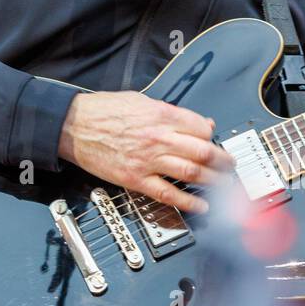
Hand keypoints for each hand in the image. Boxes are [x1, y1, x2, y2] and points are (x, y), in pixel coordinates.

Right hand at [57, 90, 234, 213]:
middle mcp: (158, 138)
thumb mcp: (140, 100)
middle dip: (223, 160)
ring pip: (191, 172)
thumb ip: (171, 111)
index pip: (201, 128)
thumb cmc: (103, 111)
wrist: (73, 126)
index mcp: (161, 115)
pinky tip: (200, 205)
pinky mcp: (136, 179)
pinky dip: (187, 201)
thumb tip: (197, 122)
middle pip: (203, 151)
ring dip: (213, 180)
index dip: (212, 135)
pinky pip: (168, 193)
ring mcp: (148, 160)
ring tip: (224, 184)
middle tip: (230, 165)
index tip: (215, 140)